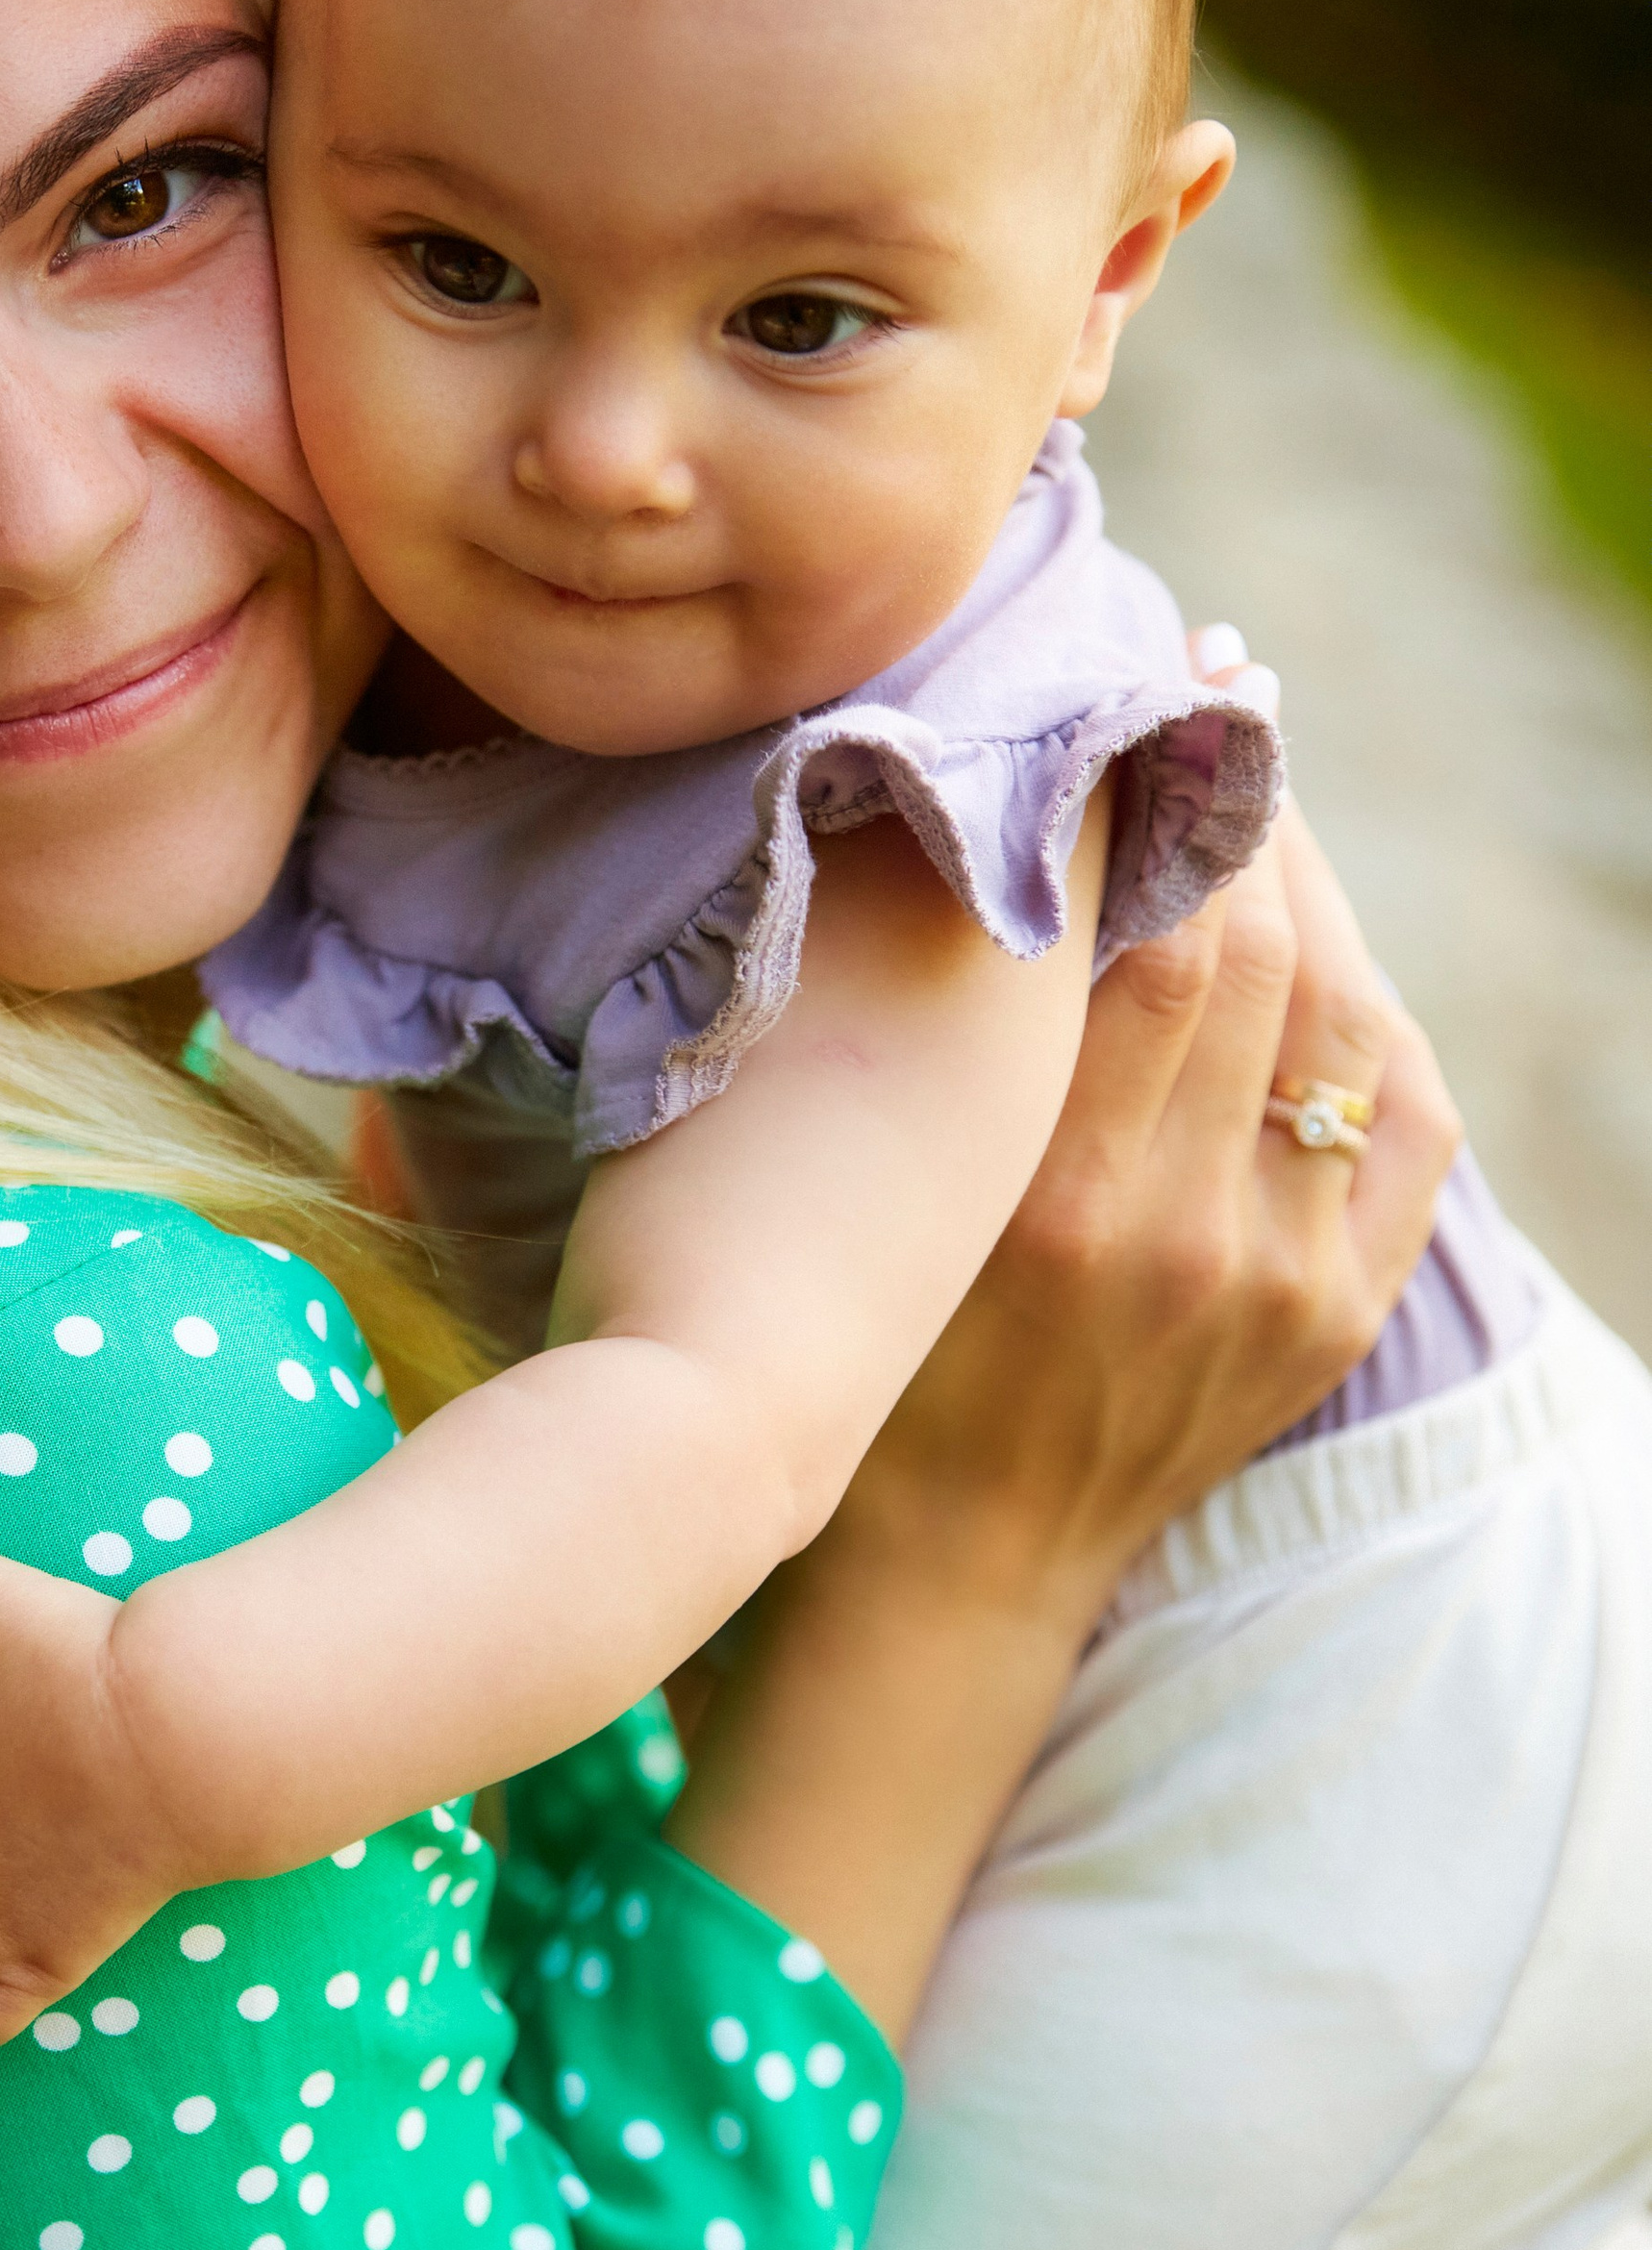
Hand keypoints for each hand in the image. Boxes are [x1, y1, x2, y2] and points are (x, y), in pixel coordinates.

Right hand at [670, 695, 1460, 2045]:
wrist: (944, 1575)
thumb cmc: (850, 1363)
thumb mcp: (852, 1202)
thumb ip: (903, 1040)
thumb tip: (937, 828)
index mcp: (1045, 1203)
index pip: (1162, 933)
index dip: (1167, 787)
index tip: (1143, 675)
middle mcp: (1183, 1236)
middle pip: (1269, 949)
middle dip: (1242, 797)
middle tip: (1203, 683)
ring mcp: (1275, 1283)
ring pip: (1346, 1017)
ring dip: (1312, 884)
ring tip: (1252, 787)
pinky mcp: (1327, 1316)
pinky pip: (1399, 1119)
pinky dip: (1366, 1012)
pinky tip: (1316, 941)